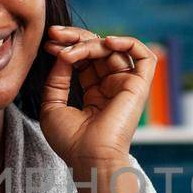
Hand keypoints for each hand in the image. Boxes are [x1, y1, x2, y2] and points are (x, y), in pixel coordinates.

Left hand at [39, 25, 155, 169]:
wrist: (89, 158)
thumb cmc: (71, 142)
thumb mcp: (52, 105)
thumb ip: (57, 78)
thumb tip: (63, 53)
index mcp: (95, 94)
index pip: (84, 60)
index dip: (67, 47)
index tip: (49, 44)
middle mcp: (112, 87)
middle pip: (97, 50)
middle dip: (75, 38)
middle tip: (55, 34)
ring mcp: (126, 86)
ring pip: (112, 50)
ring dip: (89, 44)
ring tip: (70, 52)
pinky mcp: (139, 86)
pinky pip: (143, 56)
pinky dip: (127, 42)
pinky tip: (106, 42)